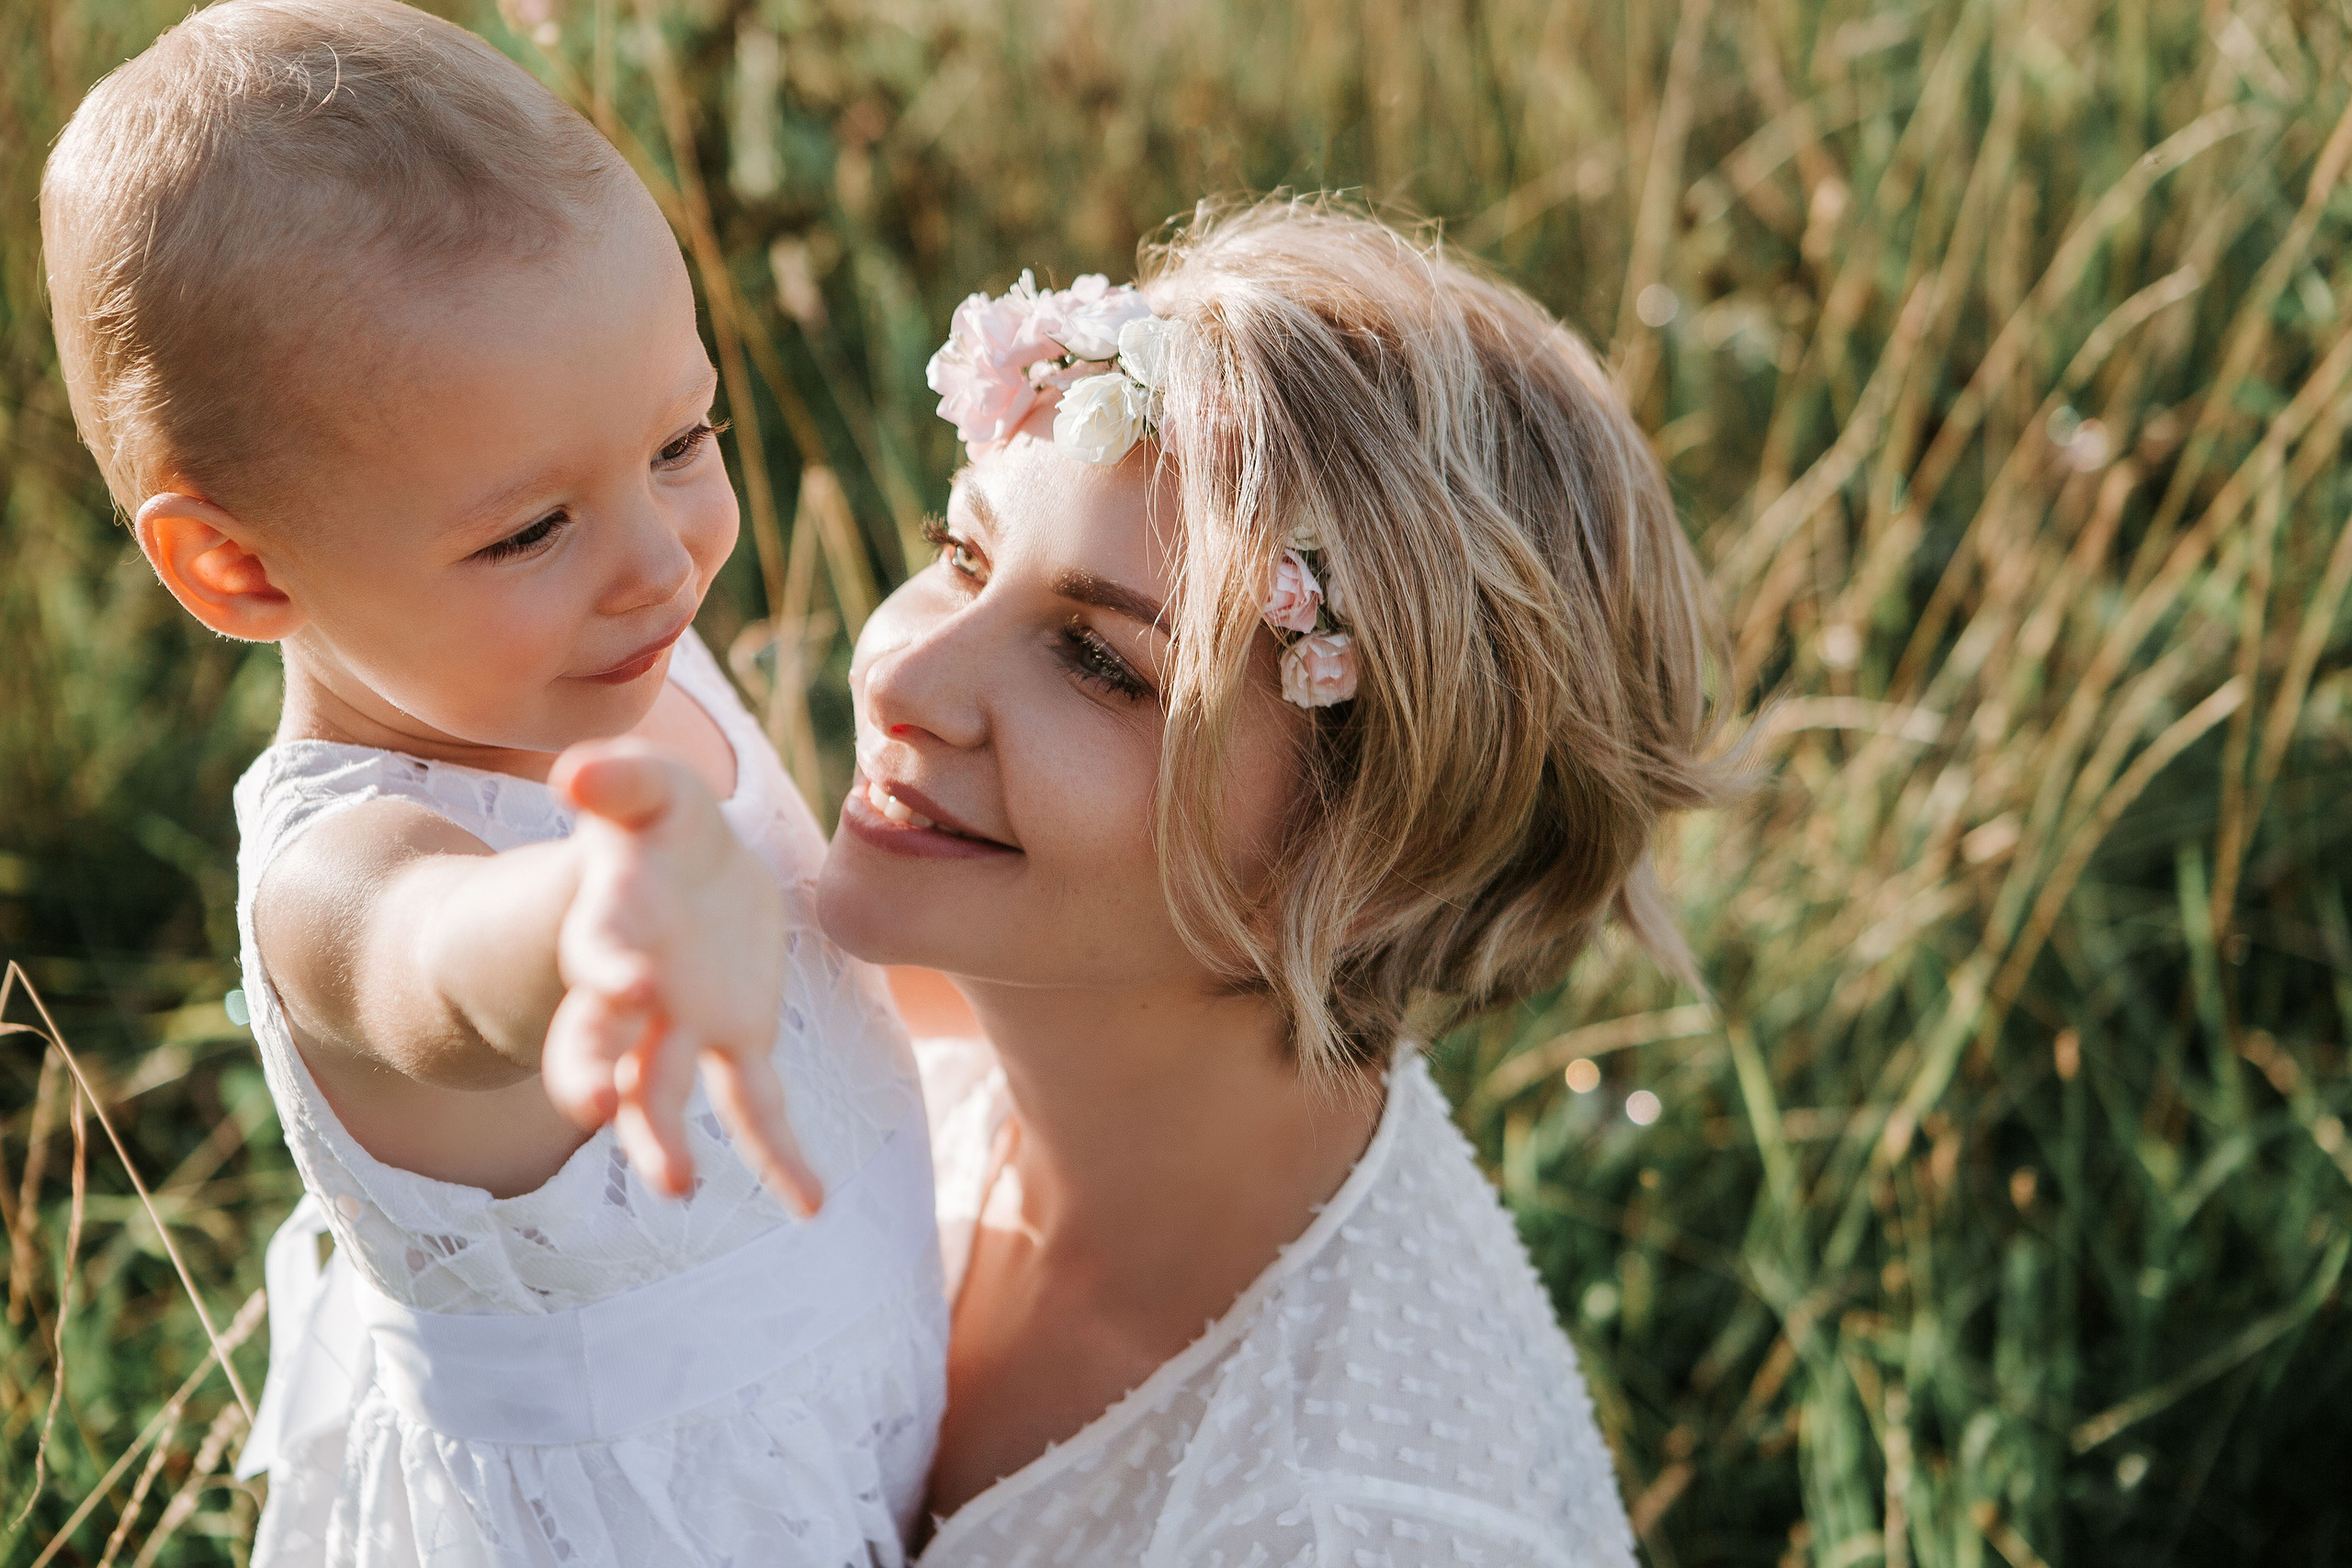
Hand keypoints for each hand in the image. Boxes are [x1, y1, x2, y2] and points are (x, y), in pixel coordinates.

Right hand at [538, 741, 823, 1215]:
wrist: (689, 865)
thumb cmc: (659, 823)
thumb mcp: (647, 786)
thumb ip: (616, 777)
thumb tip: (574, 769)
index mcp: (614, 920)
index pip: (601, 949)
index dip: (610, 966)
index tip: (626, 985)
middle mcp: (636, 986)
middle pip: (603, 1040)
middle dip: (595, 1071)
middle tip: (593, 1106)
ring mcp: (681, 1024)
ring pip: (661, 1089)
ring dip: (660, 1135)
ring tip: (674, 1185)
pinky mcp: (735, 1040)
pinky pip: (755, 1108)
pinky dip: (780, 1155)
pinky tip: (810, 1205)